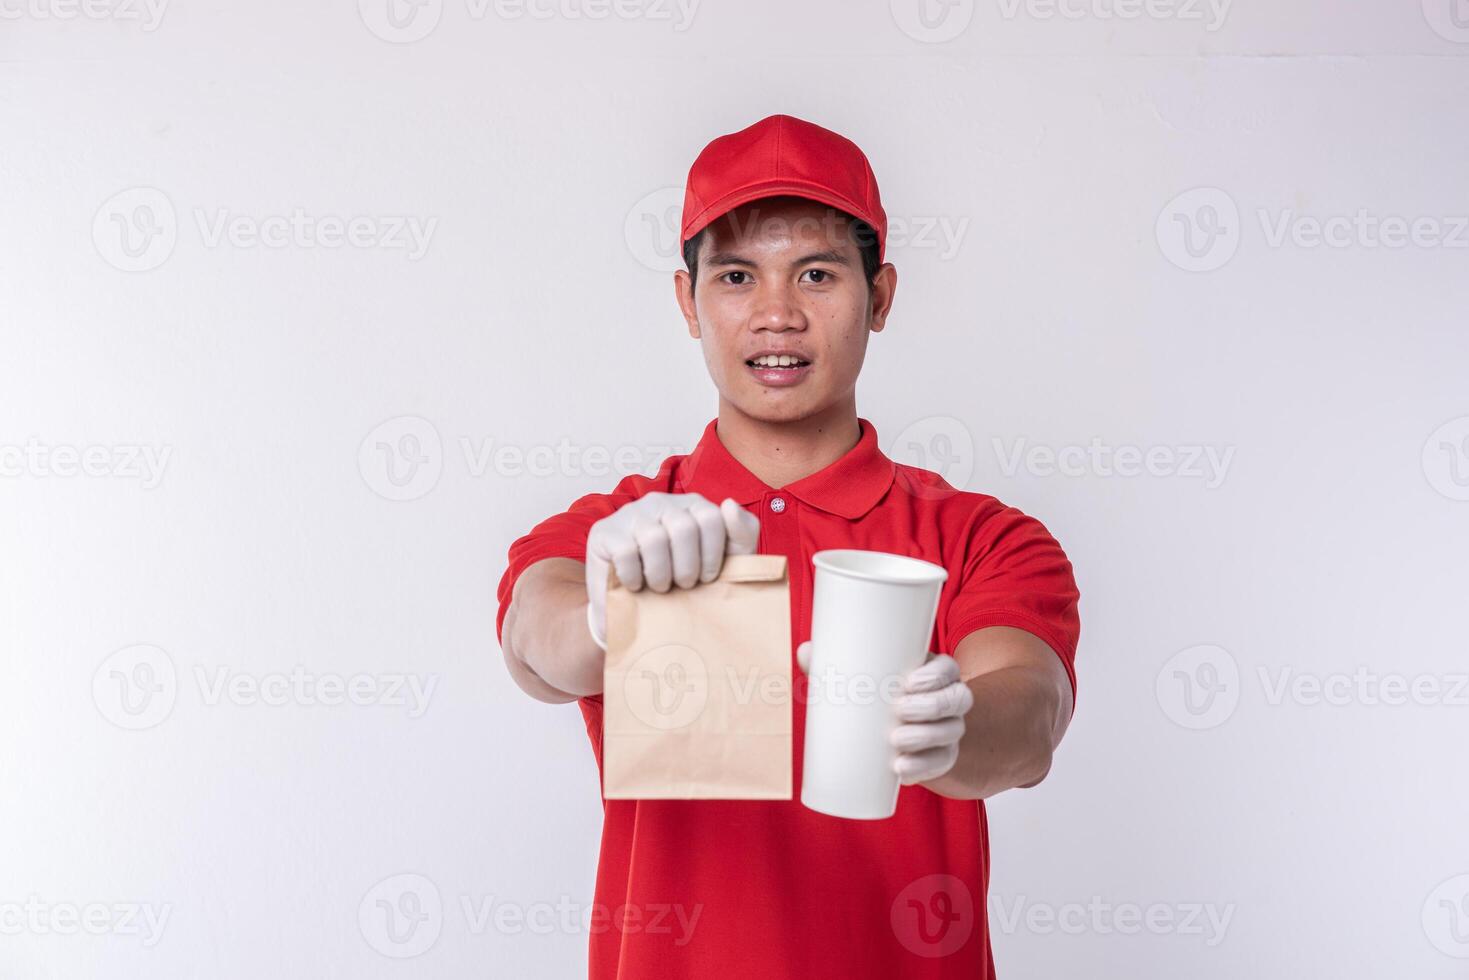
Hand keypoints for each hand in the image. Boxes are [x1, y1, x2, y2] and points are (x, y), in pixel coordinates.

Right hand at [584, 492, 759, 648]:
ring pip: (654, 539)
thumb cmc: (687, 582)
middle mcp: (661, 502)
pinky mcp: (605, 531)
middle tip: (683, 586)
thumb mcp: (727, 560)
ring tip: (660, 588)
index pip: (712, 519)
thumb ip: (742, 533)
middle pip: (684, 528)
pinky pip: (625, 551)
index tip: (707, 578)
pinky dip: (634, 576)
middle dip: (687, 567)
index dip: (712, 556)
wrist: (641, 609)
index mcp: (693, 506)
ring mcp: (631, 514)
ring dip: (661, 574)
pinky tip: (636, 585)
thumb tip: (729, 505)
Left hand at [795, 643, 973, 784]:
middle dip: (931, 706)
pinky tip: (902, 769)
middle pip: (957, 699)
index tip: (910, 681)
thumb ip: (835, 663)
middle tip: (900, 710)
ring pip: (952, 730)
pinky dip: (923, 767)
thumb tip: (805, 650)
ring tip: (896, 740)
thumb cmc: (877, 695)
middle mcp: (949, 700)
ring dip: (927, 737)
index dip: (936, 675)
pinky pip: (941, 762)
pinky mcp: (942, 757)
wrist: (896, 734)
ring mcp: (949, 730)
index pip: (948, 669)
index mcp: (934, 674)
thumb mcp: (863, 677)